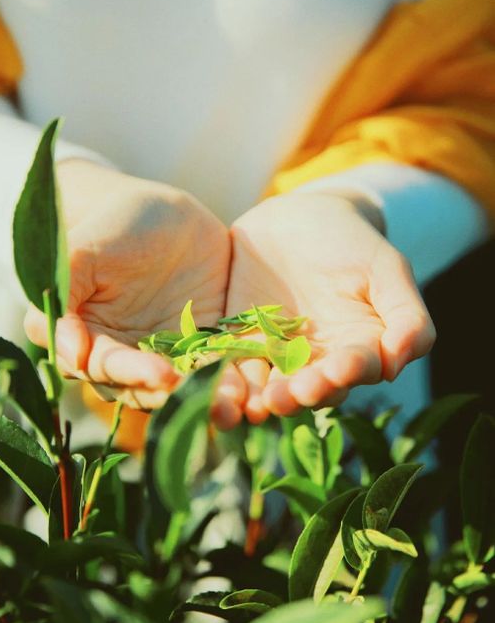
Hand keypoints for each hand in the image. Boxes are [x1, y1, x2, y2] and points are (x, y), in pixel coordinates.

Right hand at [24, 159, 230, 406]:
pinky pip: (222, 366)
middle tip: (206, 403)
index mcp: (91, 339)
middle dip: (177, 396)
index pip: (107, 367)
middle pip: (148, 388)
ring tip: (234, 405)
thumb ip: (67, 292)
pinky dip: (237, 378)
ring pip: (187, 385)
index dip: (132, 373)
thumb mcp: (83, 249)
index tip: (160, 375)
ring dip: (209, 398)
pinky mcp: (208, 346)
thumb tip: (68, 352)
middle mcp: (129, 357)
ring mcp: (171, 355)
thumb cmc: (112, 225)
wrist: (161, 212)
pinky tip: (255, 386)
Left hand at [216, 191, 435, 425]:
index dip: (348, 372)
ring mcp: (275, 357)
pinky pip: (230, 366)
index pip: (355, 370)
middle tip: (290, 394)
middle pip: (311, 388)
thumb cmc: (351, 243)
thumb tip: (400, 361)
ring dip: (261, 399)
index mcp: (356, 350)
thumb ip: (406, 315)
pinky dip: (223, 381)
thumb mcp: (386, 268)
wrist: (298, 217)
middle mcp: (316, 363)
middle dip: (301, 393)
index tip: (340, 369)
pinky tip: (215, 388)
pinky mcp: (238, 345)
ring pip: (269, 387)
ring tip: (255, 404)